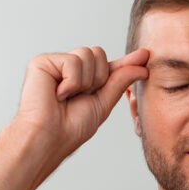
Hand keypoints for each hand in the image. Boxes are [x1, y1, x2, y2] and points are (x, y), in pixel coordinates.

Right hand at [14, 46, 148, 156]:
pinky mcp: (43, 62)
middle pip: (98, 53)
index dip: (126, 61)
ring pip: (87, 54)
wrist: (50, 137)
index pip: (107, 65)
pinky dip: (71, 81)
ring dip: (84, 81)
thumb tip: (141, 65)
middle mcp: (68, 69)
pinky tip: (57, 93)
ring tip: (68, 96)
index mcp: (83, 79)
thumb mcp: (103, 103)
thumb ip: (120, 81)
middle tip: (81, 96)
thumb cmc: (71, 127)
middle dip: (98, 77)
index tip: (145, 55)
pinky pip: (73, 60)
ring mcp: (55, 64)